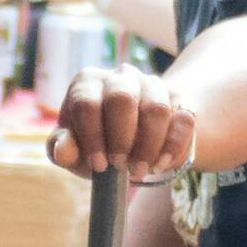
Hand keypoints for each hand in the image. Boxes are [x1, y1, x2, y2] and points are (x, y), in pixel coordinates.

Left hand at [46, 66, 196, 184]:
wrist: (131, 140)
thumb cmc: (94, 143)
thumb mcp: (73, 149)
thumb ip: (62, 149)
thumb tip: (63, 149)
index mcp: (87, 82)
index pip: (87, 104)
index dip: (93, 138)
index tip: (99, 165)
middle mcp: (120, 76)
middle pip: (122, 98)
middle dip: (121, 139)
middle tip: (121, 166)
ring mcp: (152, 83)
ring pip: (156, 108)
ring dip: (148, 146)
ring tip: (140, 170)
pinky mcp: (178, 98)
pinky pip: (184, 118)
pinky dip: (174, 146)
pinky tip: (160, 165)